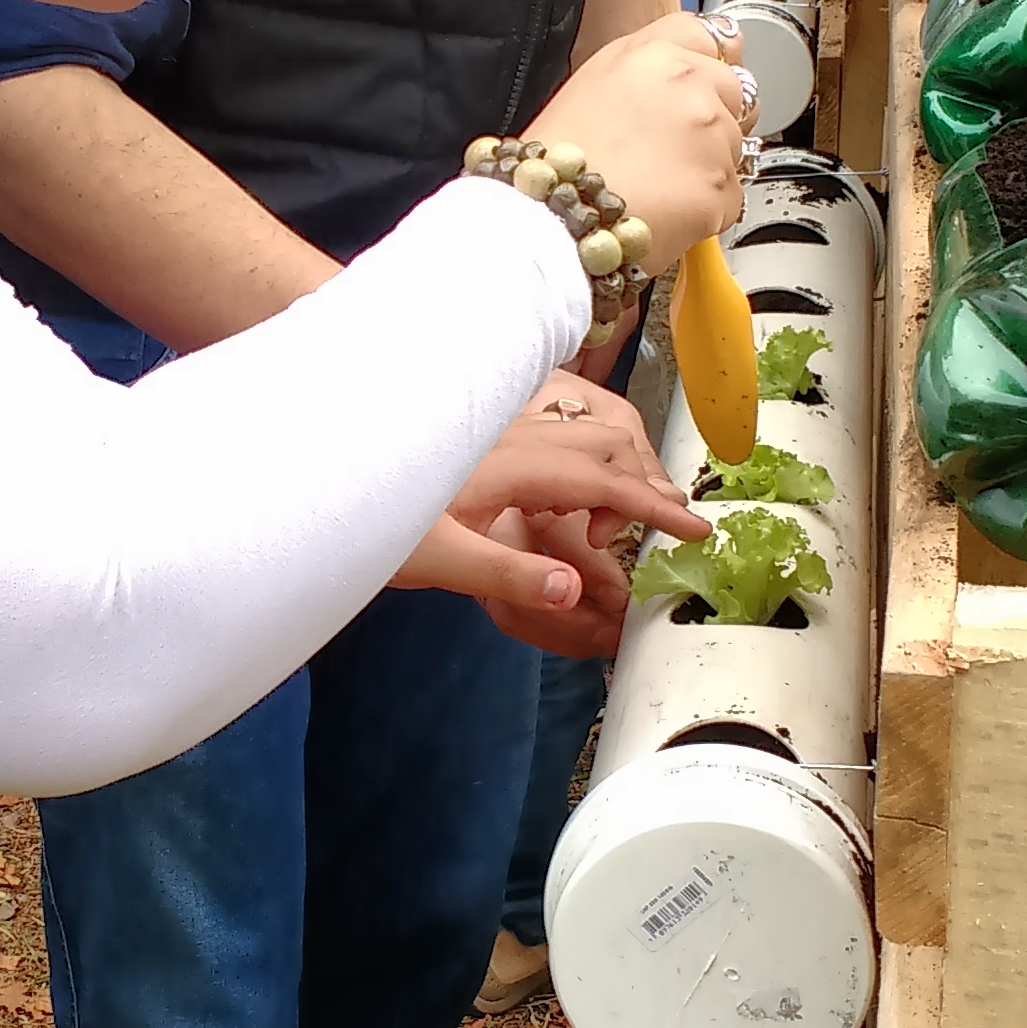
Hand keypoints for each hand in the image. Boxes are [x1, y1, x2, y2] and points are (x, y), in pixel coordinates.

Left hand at [395, 376, 704, 636]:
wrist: (329, 491)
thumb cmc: (374, 526)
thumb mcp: (441, 562)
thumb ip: (510, 576)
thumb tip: (572, 592)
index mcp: (512, 464)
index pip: (603, 478)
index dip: (655, 505)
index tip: (697, 528)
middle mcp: (513, 438)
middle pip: (606, 444)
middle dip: (644, 486)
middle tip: (651, 539)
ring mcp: (501, 435)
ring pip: (585, 436)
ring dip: (616, 474)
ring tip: (605, 532)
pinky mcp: (489, 442)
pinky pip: (559, 440)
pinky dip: (588, 467)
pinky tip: (570, 508)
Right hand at [527, 13, 749, 270]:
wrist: (550, 223)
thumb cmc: (555, 164)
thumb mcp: (589, 87)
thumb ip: (644, 74)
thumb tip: (677, 80)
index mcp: (649, 53)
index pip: (712, 37)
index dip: (708, 65)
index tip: (704, 85)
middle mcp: (687, 82)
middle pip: (735, 91)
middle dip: (715, 119)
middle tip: (673, 151)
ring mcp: (710, 133)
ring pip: (736, 148)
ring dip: (709, 168)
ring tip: (658, 188)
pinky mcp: (720, 185)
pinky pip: (732, 197)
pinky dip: (708, 210)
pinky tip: (666, 214)